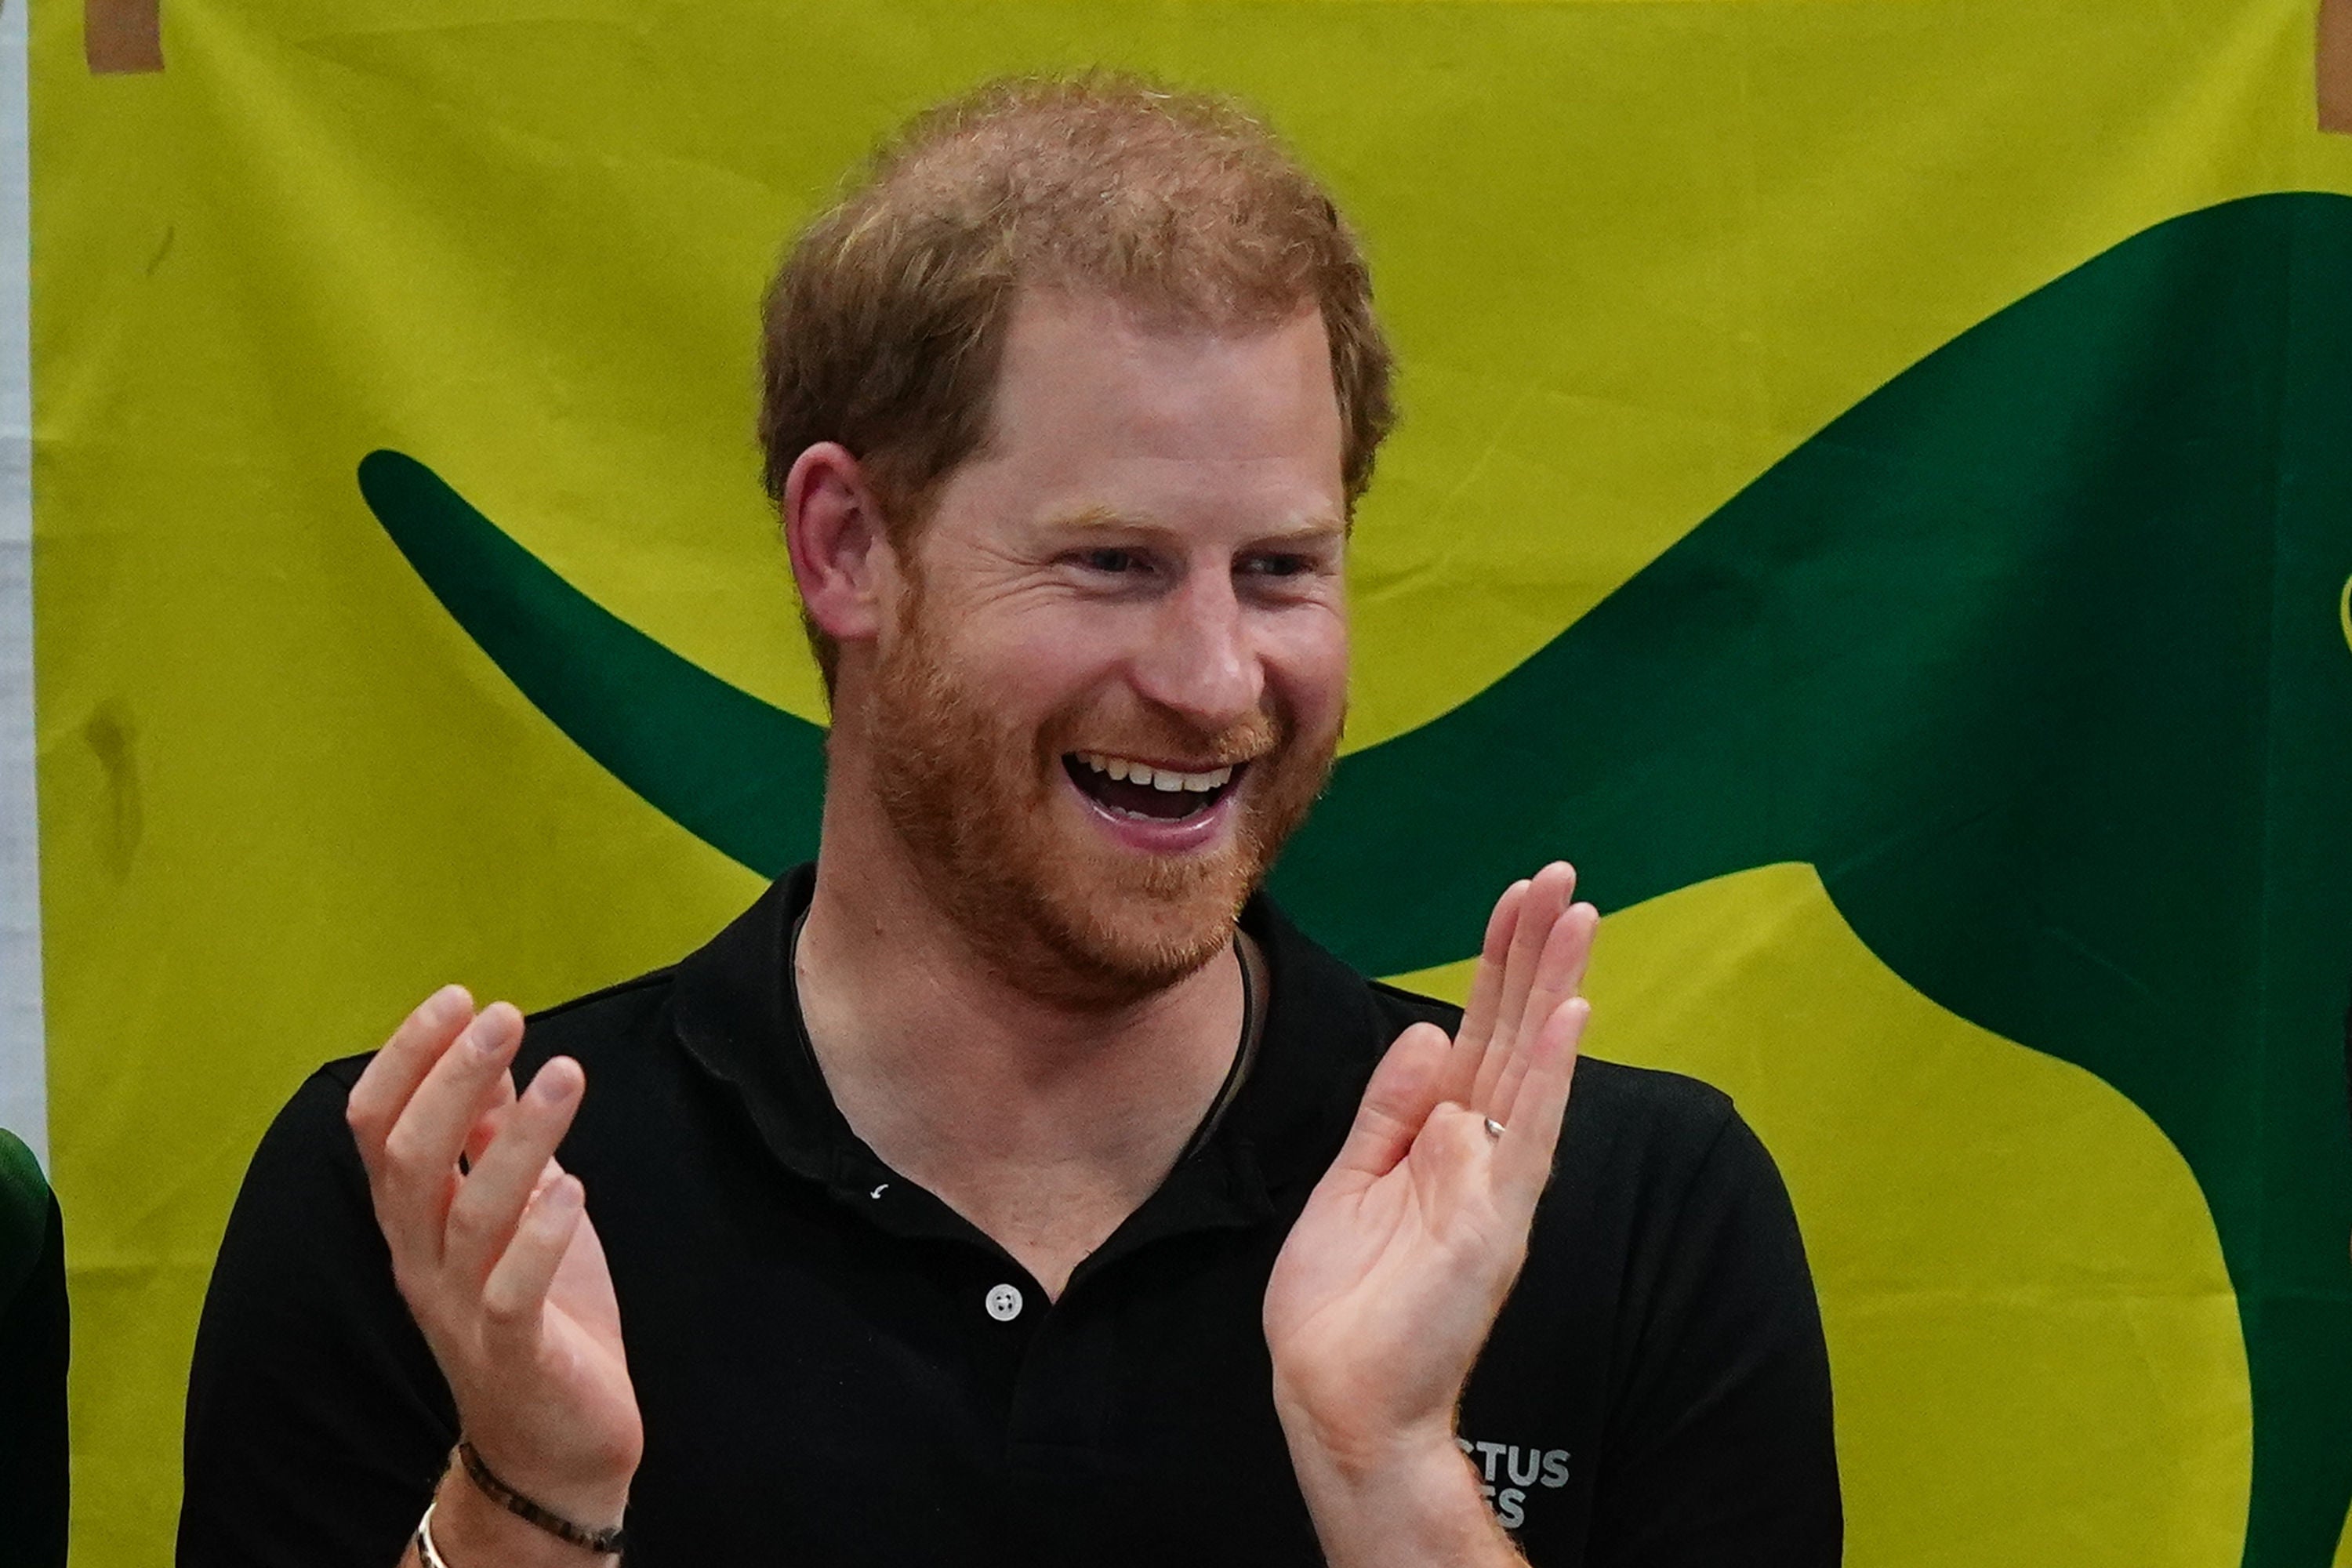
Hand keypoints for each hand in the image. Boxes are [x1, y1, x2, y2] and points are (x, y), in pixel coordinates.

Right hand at [347, 987, 641, 1529]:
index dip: (408, 1058)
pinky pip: (511, 1292)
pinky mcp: (515, 1354)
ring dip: (519, 1138)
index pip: (377, 1127)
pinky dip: (539, 1236)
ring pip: (468, 1215)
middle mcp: (422, 1259)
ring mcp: (462, 1309)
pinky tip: (572, 1188)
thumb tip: (492, 1047)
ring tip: (565, 1073)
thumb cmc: (538, 1309)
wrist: (557, 1439)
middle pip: (408, 1159)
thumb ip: (494, 1135)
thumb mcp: (513, 1205)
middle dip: (451, 1079)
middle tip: (502, 1014)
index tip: (457, 996)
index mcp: (414, 1218)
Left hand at [1264, 864, 1593, 1554]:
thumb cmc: (1344, 1302)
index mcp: (1442, 1138)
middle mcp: (1478, 1153)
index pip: (1479, 1030)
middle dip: (1535, 953)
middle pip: (1512, 1032)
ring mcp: (1491, 1186)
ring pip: (1530, 1068)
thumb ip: (1390, 1109)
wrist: (1336, 1395)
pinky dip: (1547, 1078)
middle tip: (1563, 876)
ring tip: (1579, 918)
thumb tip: (1430, 1029)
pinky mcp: (1491, 1225)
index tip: (1516, 896)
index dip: (1496, 963)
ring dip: (1555, 991)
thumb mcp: (1351, 1179)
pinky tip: (1569, 1021)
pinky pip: (1525, 1139)